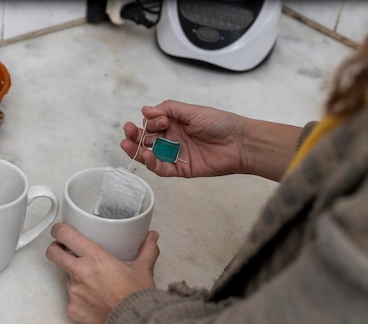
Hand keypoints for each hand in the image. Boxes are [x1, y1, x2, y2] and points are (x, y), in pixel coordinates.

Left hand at [46, 223, 159, 323]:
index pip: (66, 235)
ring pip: (67, 278)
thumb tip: (151, 238)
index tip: (60, 230)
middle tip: (63, 251)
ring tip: (96, 286)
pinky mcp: (72, 310)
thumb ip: (147, 250)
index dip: (59, 230)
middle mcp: (80, 273)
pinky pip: (73, 301)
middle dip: (55, 250)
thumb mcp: (143, 270)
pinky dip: (82, 300)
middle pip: (53, 254)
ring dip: (76, 279)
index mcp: (95, 258)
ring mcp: (74, 292)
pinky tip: (96, 304)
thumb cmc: (137, 299)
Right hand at [121, 100, 301, 180]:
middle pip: (147, 139)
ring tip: (127, 145)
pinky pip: (162, 169)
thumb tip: (145, 110)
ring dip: (137, 150)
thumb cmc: (220, 123)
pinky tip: (146, 157)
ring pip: (150, 154)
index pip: (152, 123)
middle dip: (135, 136)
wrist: (240, 143)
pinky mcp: (181, 169)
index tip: (160, 121)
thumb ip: (168, 110)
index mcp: (174, 123)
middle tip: (127, 132)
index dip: (150, 123)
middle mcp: (172, 138)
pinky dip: (152, 164)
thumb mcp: (192, 111)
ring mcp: (176, 154)